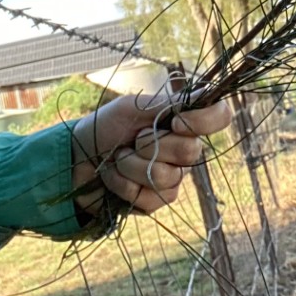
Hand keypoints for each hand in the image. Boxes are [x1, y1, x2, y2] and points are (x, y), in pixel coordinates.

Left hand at [69, 90, 235, 217]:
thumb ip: (168, 104)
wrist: (76, 158)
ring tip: (117, 159)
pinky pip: (150, 196)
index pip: (219, 117)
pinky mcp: (155, 201)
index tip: (177, 122)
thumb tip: (205, 93)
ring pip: (166, 176)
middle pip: (191, 151)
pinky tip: (114, 177)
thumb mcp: (133, 107)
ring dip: (131, 165)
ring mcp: (172, 177)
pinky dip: (123, 184)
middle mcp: (183, 150)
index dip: (206, 120)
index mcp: (182, 122)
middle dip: (152, 144)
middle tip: (133, 140)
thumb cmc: (105, 127)